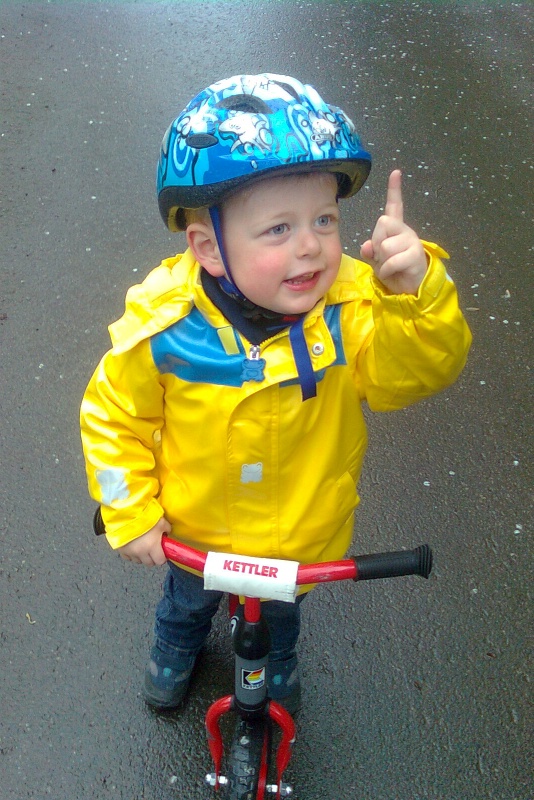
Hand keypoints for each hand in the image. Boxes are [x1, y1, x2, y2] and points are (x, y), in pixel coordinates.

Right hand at [118, 517, 170, 565]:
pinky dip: (131, 554)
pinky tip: (133, 546)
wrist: (125, 512)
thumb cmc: (144, 516)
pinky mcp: (121, 550)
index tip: (162, 551)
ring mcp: (130, 552)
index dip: (162, 557)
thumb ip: (167, 529)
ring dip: (141, 556)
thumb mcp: (161, 521)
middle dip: (152, 557)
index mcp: (152, 547)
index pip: (160, 561)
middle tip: (153, 548)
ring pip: (138, 561)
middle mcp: (141, 552)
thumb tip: (167, 534)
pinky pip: (128, 557)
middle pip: (149, 563)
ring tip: (142, 546)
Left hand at [360, 170, 427, 294]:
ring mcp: (412, 241)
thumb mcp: (376, 260)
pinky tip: (393, 273)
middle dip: (376, 243)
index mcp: (395, 229)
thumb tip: (367, 246)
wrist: (409, 289)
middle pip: (382, 223)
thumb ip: (369, 251)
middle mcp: (405, 231)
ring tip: (390, 267)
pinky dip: (386, 271)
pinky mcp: (415, 254)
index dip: (394, 190)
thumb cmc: (393, 272)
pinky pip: (391, 260)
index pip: (394, 206)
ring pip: (385, 245)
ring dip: (381, 261)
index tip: (396, 172)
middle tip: (383, 257)